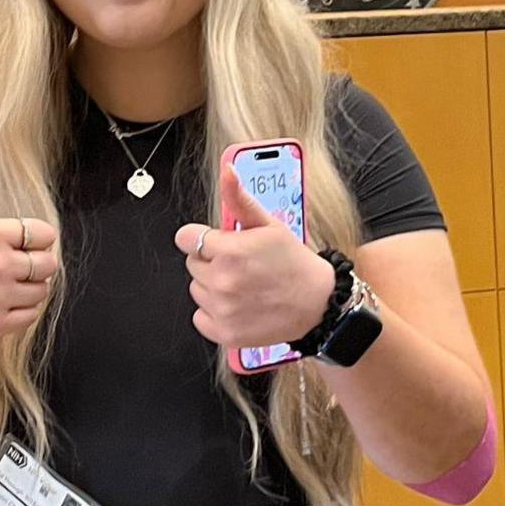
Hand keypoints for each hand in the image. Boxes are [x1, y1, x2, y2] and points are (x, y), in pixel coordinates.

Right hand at [0, 150, 59, 340]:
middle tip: (11, 266)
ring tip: (3, 284)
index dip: (34, 239)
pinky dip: (21, 310)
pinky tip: (0, 302)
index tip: (15, 243)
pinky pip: (32, 314)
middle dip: (35, 264)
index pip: (45, 235)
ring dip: (29, 288)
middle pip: (49, 264)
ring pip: (43, 290)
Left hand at [173, 163, 335, 349]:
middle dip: (211, 260)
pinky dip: (214, 313)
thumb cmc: (294, 263)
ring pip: (196, 290)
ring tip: (243, 285)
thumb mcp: (269, 225)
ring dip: (213, 287)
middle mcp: (222, 281)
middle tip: (241, 265)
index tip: (218, 243)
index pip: (186, 238)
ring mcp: (222, 309)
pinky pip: (200, 317)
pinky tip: (238, 305)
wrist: (318, 303)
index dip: (202, 238)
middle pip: (192, 263)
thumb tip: (227, 173)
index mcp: (230, 251)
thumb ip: (240, 200)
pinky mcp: (224, 333)